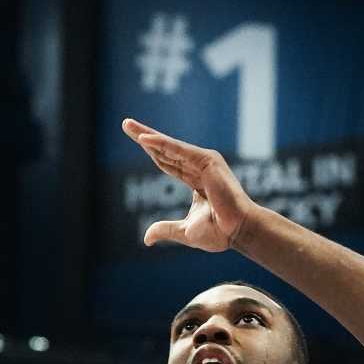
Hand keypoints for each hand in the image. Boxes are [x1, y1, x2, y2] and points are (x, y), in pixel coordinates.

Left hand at [122, 118, 257, 251]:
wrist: (238, 232)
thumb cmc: (219, 233)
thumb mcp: (184, 231)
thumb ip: (165, 230)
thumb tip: (146, 239)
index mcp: (197, 180)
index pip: (169, 163)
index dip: (153, 152)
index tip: (137, 140)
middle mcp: (200, 167)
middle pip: (166, 150)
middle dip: (145, 137)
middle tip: (125, 124)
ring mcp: (205, 162)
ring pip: (170, 147)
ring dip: (148, 136)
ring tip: (127, 126)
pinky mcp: (207, 161)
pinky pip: (178, 150)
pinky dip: (161, 143)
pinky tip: (143, 139)